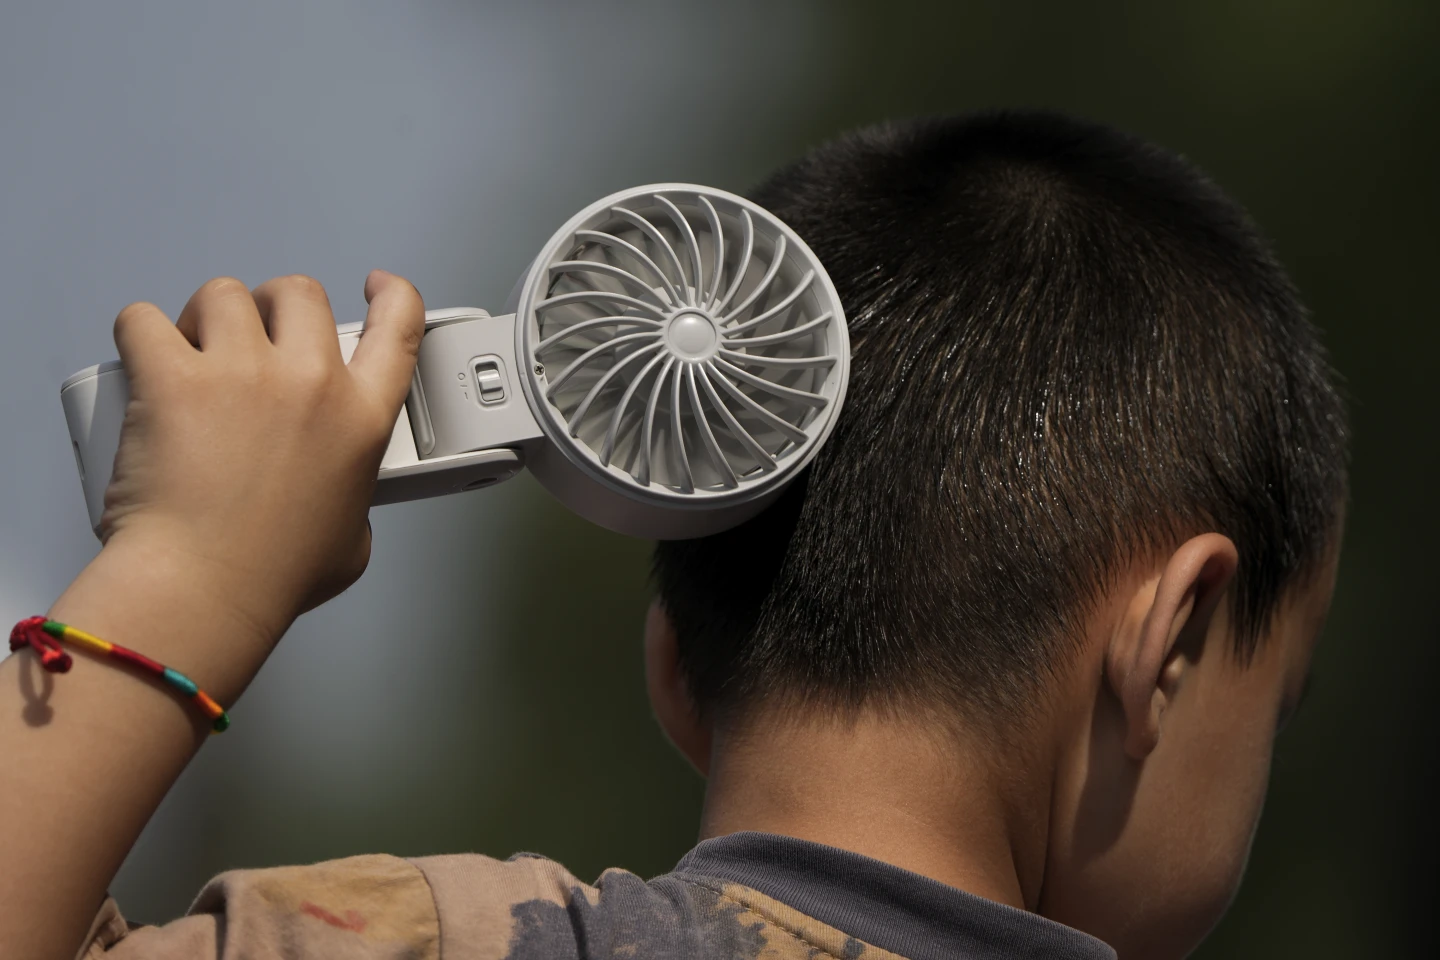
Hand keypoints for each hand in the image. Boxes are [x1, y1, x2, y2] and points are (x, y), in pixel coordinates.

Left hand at [100, 270, 423, 649]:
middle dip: (274, 308)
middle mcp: (309, 382)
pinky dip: (141, 334)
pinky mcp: (171, 376)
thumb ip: (353, 504)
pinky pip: (145, 320)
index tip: (377, 286)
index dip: (393, 296)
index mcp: (361, 419)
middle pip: (299, 294)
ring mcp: (241, 372)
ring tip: (192, 355)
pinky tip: (142, 361)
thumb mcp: (350, 542)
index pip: (398, 328)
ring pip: (224, 296)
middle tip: (251, 342)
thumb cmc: (272, 576)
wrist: (204, 589)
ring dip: (207, 319)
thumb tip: (336, 505)